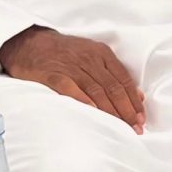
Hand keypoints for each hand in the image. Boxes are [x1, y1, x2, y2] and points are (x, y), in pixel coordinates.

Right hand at [0, 27, 145, 131]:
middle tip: (135, 128)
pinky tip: (92, 112)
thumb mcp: (92, 55)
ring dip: (111, 111)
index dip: (134, 101)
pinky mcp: (53, 74)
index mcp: (101, 54)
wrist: (30, 43)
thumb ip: (114, 73)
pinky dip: (83, 100)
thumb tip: (138, 96)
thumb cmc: (65, 53)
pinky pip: (71, 89)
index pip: (123, 80)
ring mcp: (71, 67)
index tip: (141, 118)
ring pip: (96, 91)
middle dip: (127, 110)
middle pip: (113, 88)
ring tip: (121, 127)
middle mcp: (89, 59)